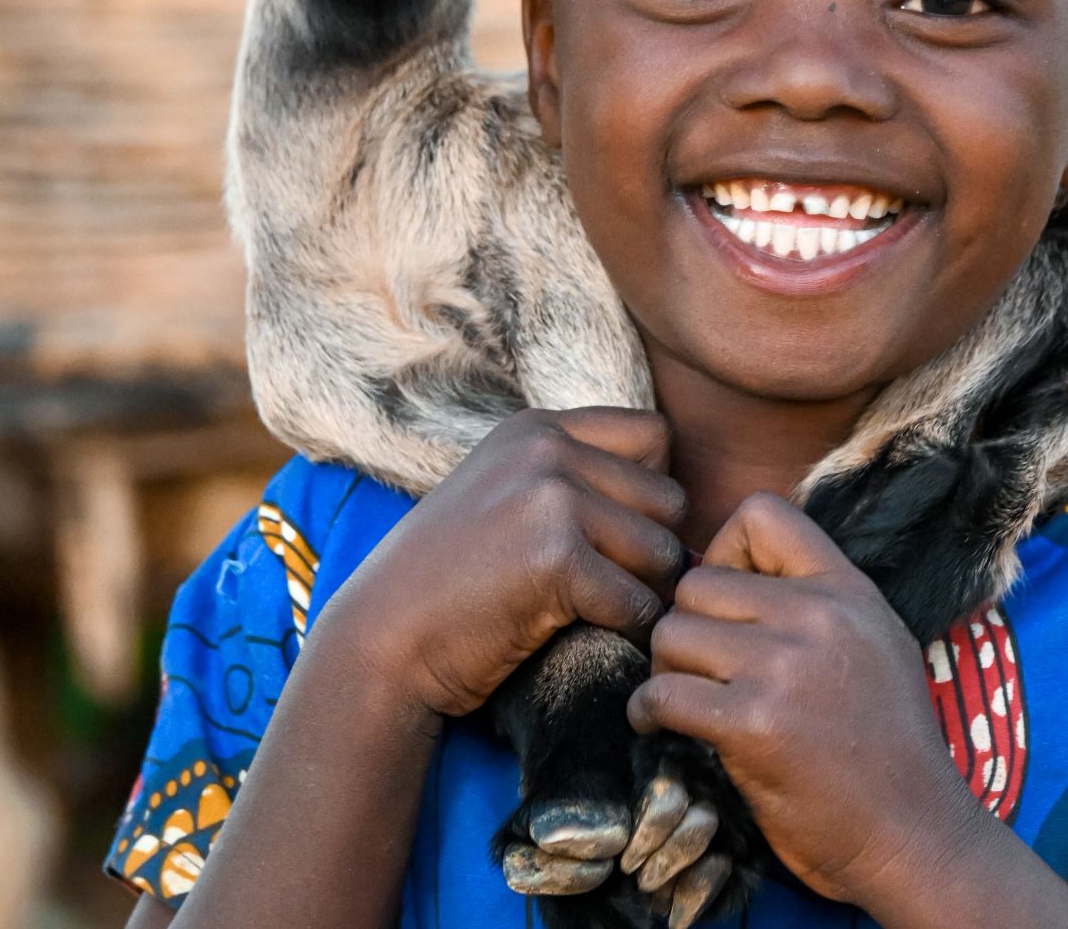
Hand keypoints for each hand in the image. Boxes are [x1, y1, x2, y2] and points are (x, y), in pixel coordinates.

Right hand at [321, 407, 686, 717]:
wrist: (381, 641)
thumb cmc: (450, 583)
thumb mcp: (505, 496)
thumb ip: (577, 480)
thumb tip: (685, 511)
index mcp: (537, 427)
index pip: (654, 435)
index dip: (651, 492)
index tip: (619, 537)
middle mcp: (547, 448)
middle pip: (668, 497)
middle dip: (654, 550)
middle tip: (616, 589)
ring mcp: (551, 497)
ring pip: (662, 551)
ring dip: (644, 594)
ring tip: (601, 615)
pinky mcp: (556, 557)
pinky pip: (637, 600)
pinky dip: (626, 631)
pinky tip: (591, 637)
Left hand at [627, 493, 989, 914]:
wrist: (916, 835)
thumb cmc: (891, 749)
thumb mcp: (876, 643)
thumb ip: (818, 602)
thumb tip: (735, 578)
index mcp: (848, 589)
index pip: (761, 513)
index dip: (724, 549)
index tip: (727, 601)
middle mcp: (816, 615)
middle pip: (696, 583)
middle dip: (685, 625)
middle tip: (695, 667)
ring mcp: (784, 668)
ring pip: (672, 632)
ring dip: (666, 668)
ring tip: (683, 699)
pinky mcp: (753, 724)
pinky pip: (663, 691)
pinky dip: (648, 711)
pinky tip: (660, 727)